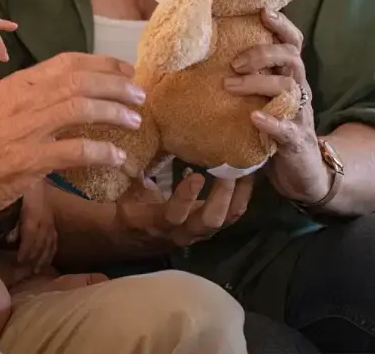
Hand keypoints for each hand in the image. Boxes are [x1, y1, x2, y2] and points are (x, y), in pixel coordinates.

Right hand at [0, 52, 147, 221]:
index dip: (102, 64)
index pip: (67, 62)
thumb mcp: (2, 108)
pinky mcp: (28, 160)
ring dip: (113, 113)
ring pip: (80, 108)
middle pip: (79, 81)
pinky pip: (75, 151)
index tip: (127, 70)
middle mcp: (24, 99)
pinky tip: (118, 157)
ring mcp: (26, 129)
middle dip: (116, 86)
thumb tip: (71, 94)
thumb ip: (34, 98)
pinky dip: (101, 152)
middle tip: (140, 96)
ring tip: (135, 122)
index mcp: (18, 84)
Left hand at [7, 181, 57, 272]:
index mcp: (33, 211)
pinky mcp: (51, 217)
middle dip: (34, 257)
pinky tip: (48, 258)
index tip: (19, 262)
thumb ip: (10, 220)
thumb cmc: (19, 184)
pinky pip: (54, 237)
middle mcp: (44, 215)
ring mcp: (50, 217)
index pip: (31, 234)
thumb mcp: (11, 199)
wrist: (33, 168)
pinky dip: (51, 249)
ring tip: (37, 270)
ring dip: (44, 257)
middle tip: (26, 271)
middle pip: (41, 241)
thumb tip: (10, 240)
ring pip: (50, 241)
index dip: (26, 249)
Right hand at [115, 169, 253, 249]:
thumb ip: (135, 171)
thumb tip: (140, 137)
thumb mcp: (127, 191)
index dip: (185, 198)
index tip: (195, 175)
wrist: (133, 237)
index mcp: (156, 222)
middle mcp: (181, 232)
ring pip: (226, 218)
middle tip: (232, 167)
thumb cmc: (129, 208)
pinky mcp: (211, 228)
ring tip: (246, 166)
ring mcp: (199, 232)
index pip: (173, 215)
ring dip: (238, 193)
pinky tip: (247, 174)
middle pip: (210, 220)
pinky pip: (232, 215)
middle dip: (223, 193)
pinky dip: (242, 195)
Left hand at [224, 9, 330, 204]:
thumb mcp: (262, 99)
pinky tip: (254, 118)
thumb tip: (205, 57)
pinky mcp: (296, 141)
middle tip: (233, 62)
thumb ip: (248, 78)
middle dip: (262, 53)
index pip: (293, 43)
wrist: (303, 173)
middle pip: (291, 58)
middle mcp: (298, 90)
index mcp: (289, 77)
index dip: (282, 25)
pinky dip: (270, 122)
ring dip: (258, 82)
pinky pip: (286, 128)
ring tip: (230, 84)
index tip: (262, 11)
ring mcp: (300, 115)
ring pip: (288, 87)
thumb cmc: (274, 130)